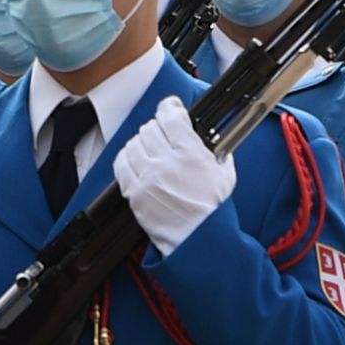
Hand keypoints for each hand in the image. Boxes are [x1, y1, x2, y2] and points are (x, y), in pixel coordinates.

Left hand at [114, 95, 239, 255]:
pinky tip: (134, 159)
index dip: (169, 107)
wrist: (196, 237)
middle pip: (150, 128)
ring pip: (134, 143)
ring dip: (141, 142)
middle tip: (163, 133)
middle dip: (157, 127)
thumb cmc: (211, 208)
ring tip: (150, 148)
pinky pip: (121, 164)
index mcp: (191, 154)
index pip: (171, 117)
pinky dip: (126, 157)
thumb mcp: (224, 172)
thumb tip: (206, 135)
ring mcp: (147, 178)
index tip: (170, 107)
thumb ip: (215, 149)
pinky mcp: (134, 193)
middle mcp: (166, 163)